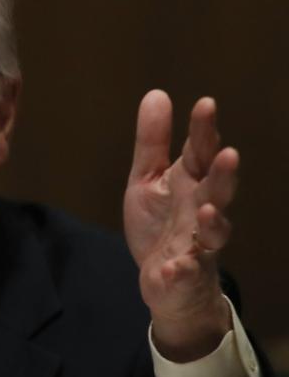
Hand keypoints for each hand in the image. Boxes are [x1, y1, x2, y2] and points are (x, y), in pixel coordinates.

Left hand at [124, 90, 237, 361]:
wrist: (168, 282)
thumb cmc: (161, 225)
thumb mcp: (148, 179)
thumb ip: (153, 143)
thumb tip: (157, 94)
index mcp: (191, 183)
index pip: (200, 153)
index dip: (204, 131)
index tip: (205, 104)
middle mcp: (201, 210)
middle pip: (217, 190)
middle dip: (223, 174)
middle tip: (227, 154)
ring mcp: (198, 244)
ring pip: (214, 232)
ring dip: (213, 221)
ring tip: (208, 209)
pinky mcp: (185, 273)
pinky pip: (187, 272)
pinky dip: (183, 270)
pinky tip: (176, 266)